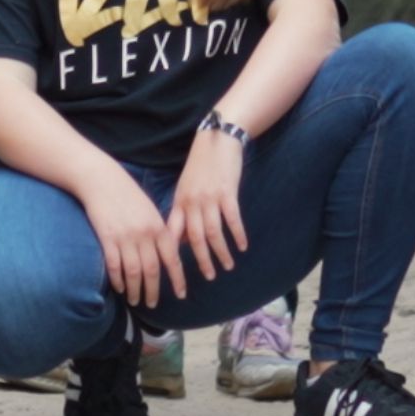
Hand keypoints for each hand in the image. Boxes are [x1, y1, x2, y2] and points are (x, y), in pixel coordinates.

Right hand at [82, 172, 185, 309]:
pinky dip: (118, 279)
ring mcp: (125, 237)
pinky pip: (115, 266)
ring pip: (134, 272)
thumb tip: (167, 253)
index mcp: (158, 227)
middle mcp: (144, 234)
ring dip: (135, 290)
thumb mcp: (150, 211)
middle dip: (153, 291)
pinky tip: (120, 288)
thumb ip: (158, 231)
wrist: (102, 180)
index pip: (172, 258)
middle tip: (153, 304)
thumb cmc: (127, 195)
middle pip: (152, 270)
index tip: (181, 294)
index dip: (177, 278)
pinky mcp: (107, 238)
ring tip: (135, 300)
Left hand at [167, 129, 248, 282]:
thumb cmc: (201, 165)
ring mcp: (209, 198)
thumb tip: (182, 240)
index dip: (173, 256)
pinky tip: (242, 246)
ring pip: (213, 233)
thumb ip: (183, 212)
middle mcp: (191, 203)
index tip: (176, 274)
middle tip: (209, 277)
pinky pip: (232, 219)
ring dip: (221, 252)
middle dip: (201, 261)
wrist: (217, 139)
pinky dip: (237, 235)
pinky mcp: (227, 192)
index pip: (172, 235)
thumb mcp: (185, 187)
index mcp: (179, 202)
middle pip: (194, 239)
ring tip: (227, 266)